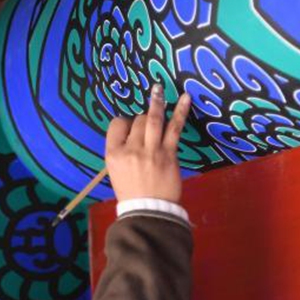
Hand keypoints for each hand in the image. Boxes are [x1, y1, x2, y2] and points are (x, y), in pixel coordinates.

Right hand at [105, 85, 191, 202]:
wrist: (150, 211)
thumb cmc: (132, 192)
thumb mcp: (116, 171)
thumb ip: (123, 150)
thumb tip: (134, 131)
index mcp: (113, 154)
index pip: (117, 125)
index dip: (125, 122)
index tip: (131, 128)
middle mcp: (131, 150)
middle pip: (137, 121)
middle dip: (144, 119)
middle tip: (148, 128)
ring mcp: (151, 151)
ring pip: (153, 120)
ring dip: (156, 102)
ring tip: (158, 89)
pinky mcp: (169, 154)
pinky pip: (174, 128)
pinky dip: (180, 111)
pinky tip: (185, 98)